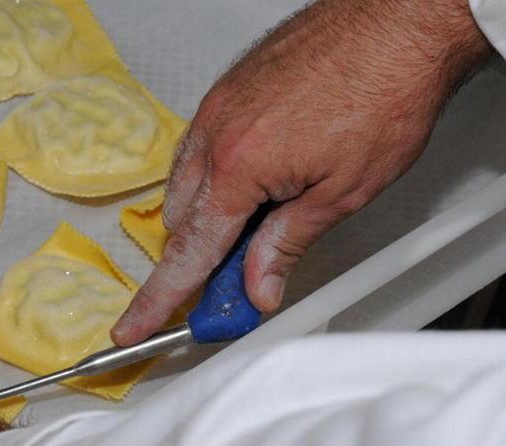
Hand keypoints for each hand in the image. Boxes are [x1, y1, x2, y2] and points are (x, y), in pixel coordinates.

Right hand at [112, 0, 492, 345]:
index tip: (132, 327)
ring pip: (184, 183)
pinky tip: (254, 175)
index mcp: (238, 168)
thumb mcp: (342, 192)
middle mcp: (215, 136)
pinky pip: (197, 148)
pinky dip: (213, 175)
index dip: (157, 299)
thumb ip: (286, 245)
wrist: (400, 21)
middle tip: (239, 270)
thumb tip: (257, 288)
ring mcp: (217, 108)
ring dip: (207, 213)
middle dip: (198, 252)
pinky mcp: (227, 90)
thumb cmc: (384, 92)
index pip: (187, 254)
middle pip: (180, 221)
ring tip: (260, 215)